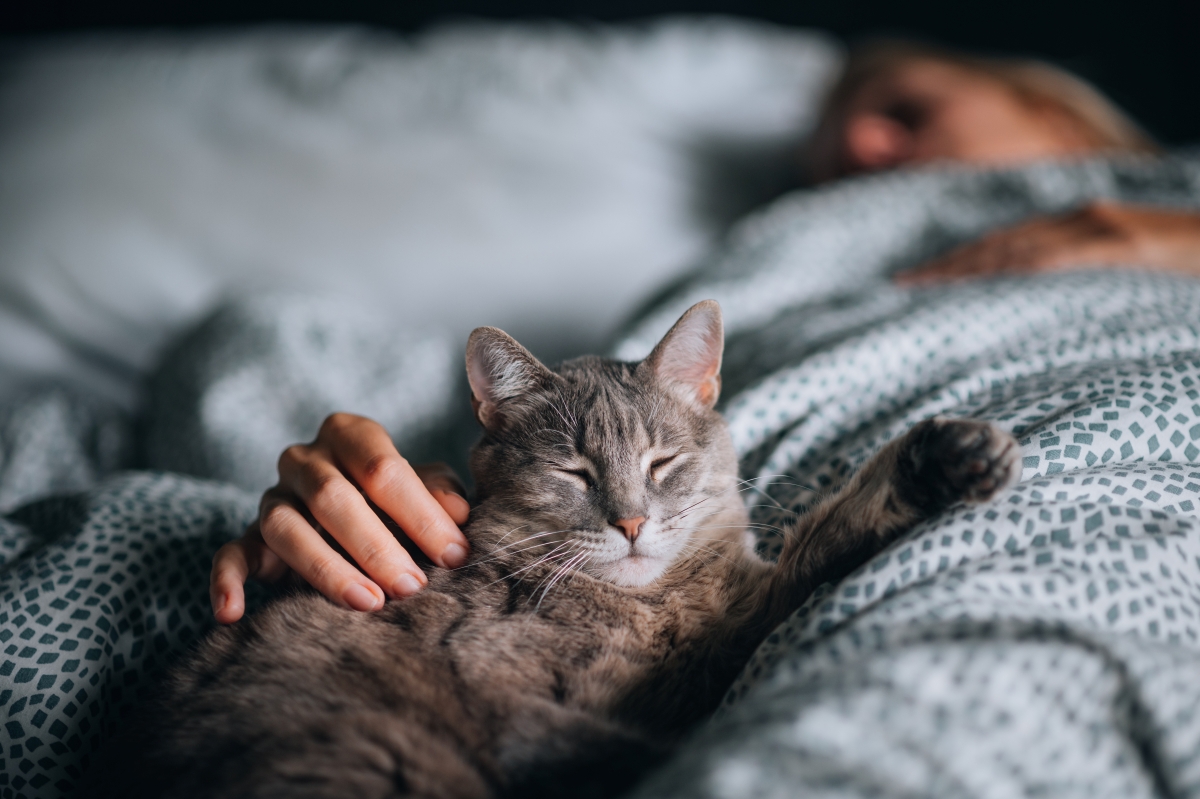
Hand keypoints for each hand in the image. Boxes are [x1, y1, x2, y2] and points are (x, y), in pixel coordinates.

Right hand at [210, 413, 471, 623]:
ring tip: (368, 604)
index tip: (453, 555)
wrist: (363, 518)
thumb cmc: (401, 502)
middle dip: (376, 545)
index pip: (381, 467)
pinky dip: (226, 583)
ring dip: (326, 569)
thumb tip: (458, 513)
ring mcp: (273, 497)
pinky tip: (232, 615)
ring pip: (285, 528)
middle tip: (412, 586)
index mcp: (350, 435)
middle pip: (332, 497)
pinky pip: (230, 555)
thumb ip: (441, 494)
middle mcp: (305, 460)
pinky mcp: (250, 537)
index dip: (419, 513)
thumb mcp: (428, 489)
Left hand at [896, 202, 1199, 285]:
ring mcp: (1101, 228)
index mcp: (1077, 227)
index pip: (1005, 244)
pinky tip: (994, 274)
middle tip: (901, 283)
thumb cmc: (1184, 266)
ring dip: (971, 264)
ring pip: (1021, 246)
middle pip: (1000, 243)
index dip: (959, 260)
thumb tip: (1038, 313)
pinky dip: (1024, 264)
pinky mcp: (1122, 242)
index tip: (917, 279)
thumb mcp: (1123, 276)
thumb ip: (1081, 284)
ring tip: (928, 281)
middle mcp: (1080, 219)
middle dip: (950, 263)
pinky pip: (1064, 254)